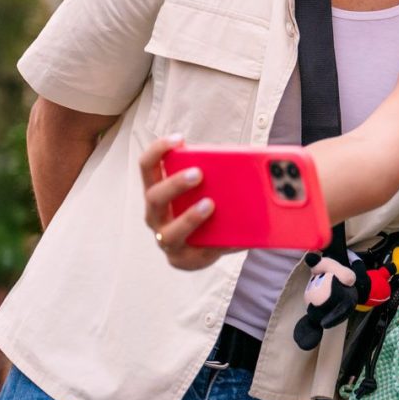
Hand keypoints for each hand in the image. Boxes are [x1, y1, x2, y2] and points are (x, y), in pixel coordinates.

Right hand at [139, 135, 225, 270]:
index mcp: (157, 191)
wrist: (209, 242)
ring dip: (190, 218)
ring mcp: (166, 240)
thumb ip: (216, 172)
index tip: (178, 139)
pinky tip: (231, 238)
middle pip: (155, 197)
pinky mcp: (182, 260)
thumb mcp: (207, 186)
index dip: (158, 150)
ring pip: (171, 231)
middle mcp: (155, 215)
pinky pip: (195, 254)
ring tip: (210, 205)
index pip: (147, 166)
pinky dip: (214, 245)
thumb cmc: (206, 205)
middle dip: (175, 184)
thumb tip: (251, 158)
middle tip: (198, 173)